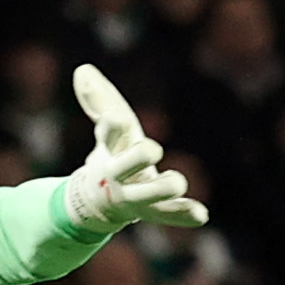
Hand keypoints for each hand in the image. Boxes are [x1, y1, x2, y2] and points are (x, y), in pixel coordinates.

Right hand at [61, 63, 206, 232]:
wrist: (101, 202)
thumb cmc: (112, 154)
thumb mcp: (109, 128)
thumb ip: (99, 100)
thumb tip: (83, 69)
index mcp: (109, 150)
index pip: (107, 136)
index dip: (111, 127)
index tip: (115, 118)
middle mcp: (118, 175)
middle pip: (124, 166)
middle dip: (137, 157)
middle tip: (152, 149)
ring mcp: (135, 196)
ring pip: (148, 195)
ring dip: (162, 187)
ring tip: (178, 181)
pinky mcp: (153, 210)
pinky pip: (168, 214)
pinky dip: (183, 214)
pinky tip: (201, 215)